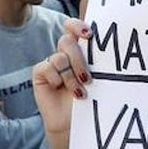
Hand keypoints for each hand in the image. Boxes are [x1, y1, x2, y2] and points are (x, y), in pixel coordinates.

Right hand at [32, 18, 92, 138]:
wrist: (76, 123)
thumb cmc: (91, 100)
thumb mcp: (98, 78)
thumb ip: (97, 61)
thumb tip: (106, 45)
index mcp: (80, 50)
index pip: (74, 27)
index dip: (78, 26)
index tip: (89, 35)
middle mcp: (65, 53)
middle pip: (67, 41)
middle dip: (79, 60)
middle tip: (87, 79)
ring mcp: (52, 62)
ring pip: (59, 57)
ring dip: (71, 77)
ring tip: (80, 92)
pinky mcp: (40, 72)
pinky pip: (47, 68)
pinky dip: (57, 80)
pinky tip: (60, 90)